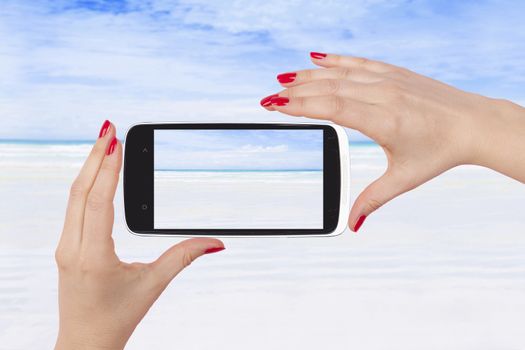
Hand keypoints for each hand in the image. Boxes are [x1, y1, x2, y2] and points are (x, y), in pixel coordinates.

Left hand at [55, 120, 224, 349]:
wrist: (85, 342)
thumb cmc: (116, 317)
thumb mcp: (154, 285)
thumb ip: (184, 257)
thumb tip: (214, 242)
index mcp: (93, 256)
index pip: (97, 202)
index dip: (108, 169)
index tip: (116, 142)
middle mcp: (72, 248)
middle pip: (79, 191)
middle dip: (95, 157)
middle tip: (109, 129)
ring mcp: (64, 247)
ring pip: (72, 197)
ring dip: (88, 168)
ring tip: (103, 143)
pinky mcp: (66, 247)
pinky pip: (72, 207)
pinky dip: (84, 184)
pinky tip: (95, 172)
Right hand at [261, 52, 524, 231]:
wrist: (473, 124)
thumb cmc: (440, 152)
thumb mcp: (404, 179)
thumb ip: (373, 200)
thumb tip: (352, 225)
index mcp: (384, 122)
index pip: (333, 109)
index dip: (301, 106)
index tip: (276, 105)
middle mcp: (385, 96)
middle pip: (331, 89)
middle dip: (296, 92)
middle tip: (269, 97)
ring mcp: (390, 80)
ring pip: (341, 73)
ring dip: (309, 75)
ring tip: (283, 78)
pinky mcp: (395, 72)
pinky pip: (359, 62)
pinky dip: (335, 60)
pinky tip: (316, 58)